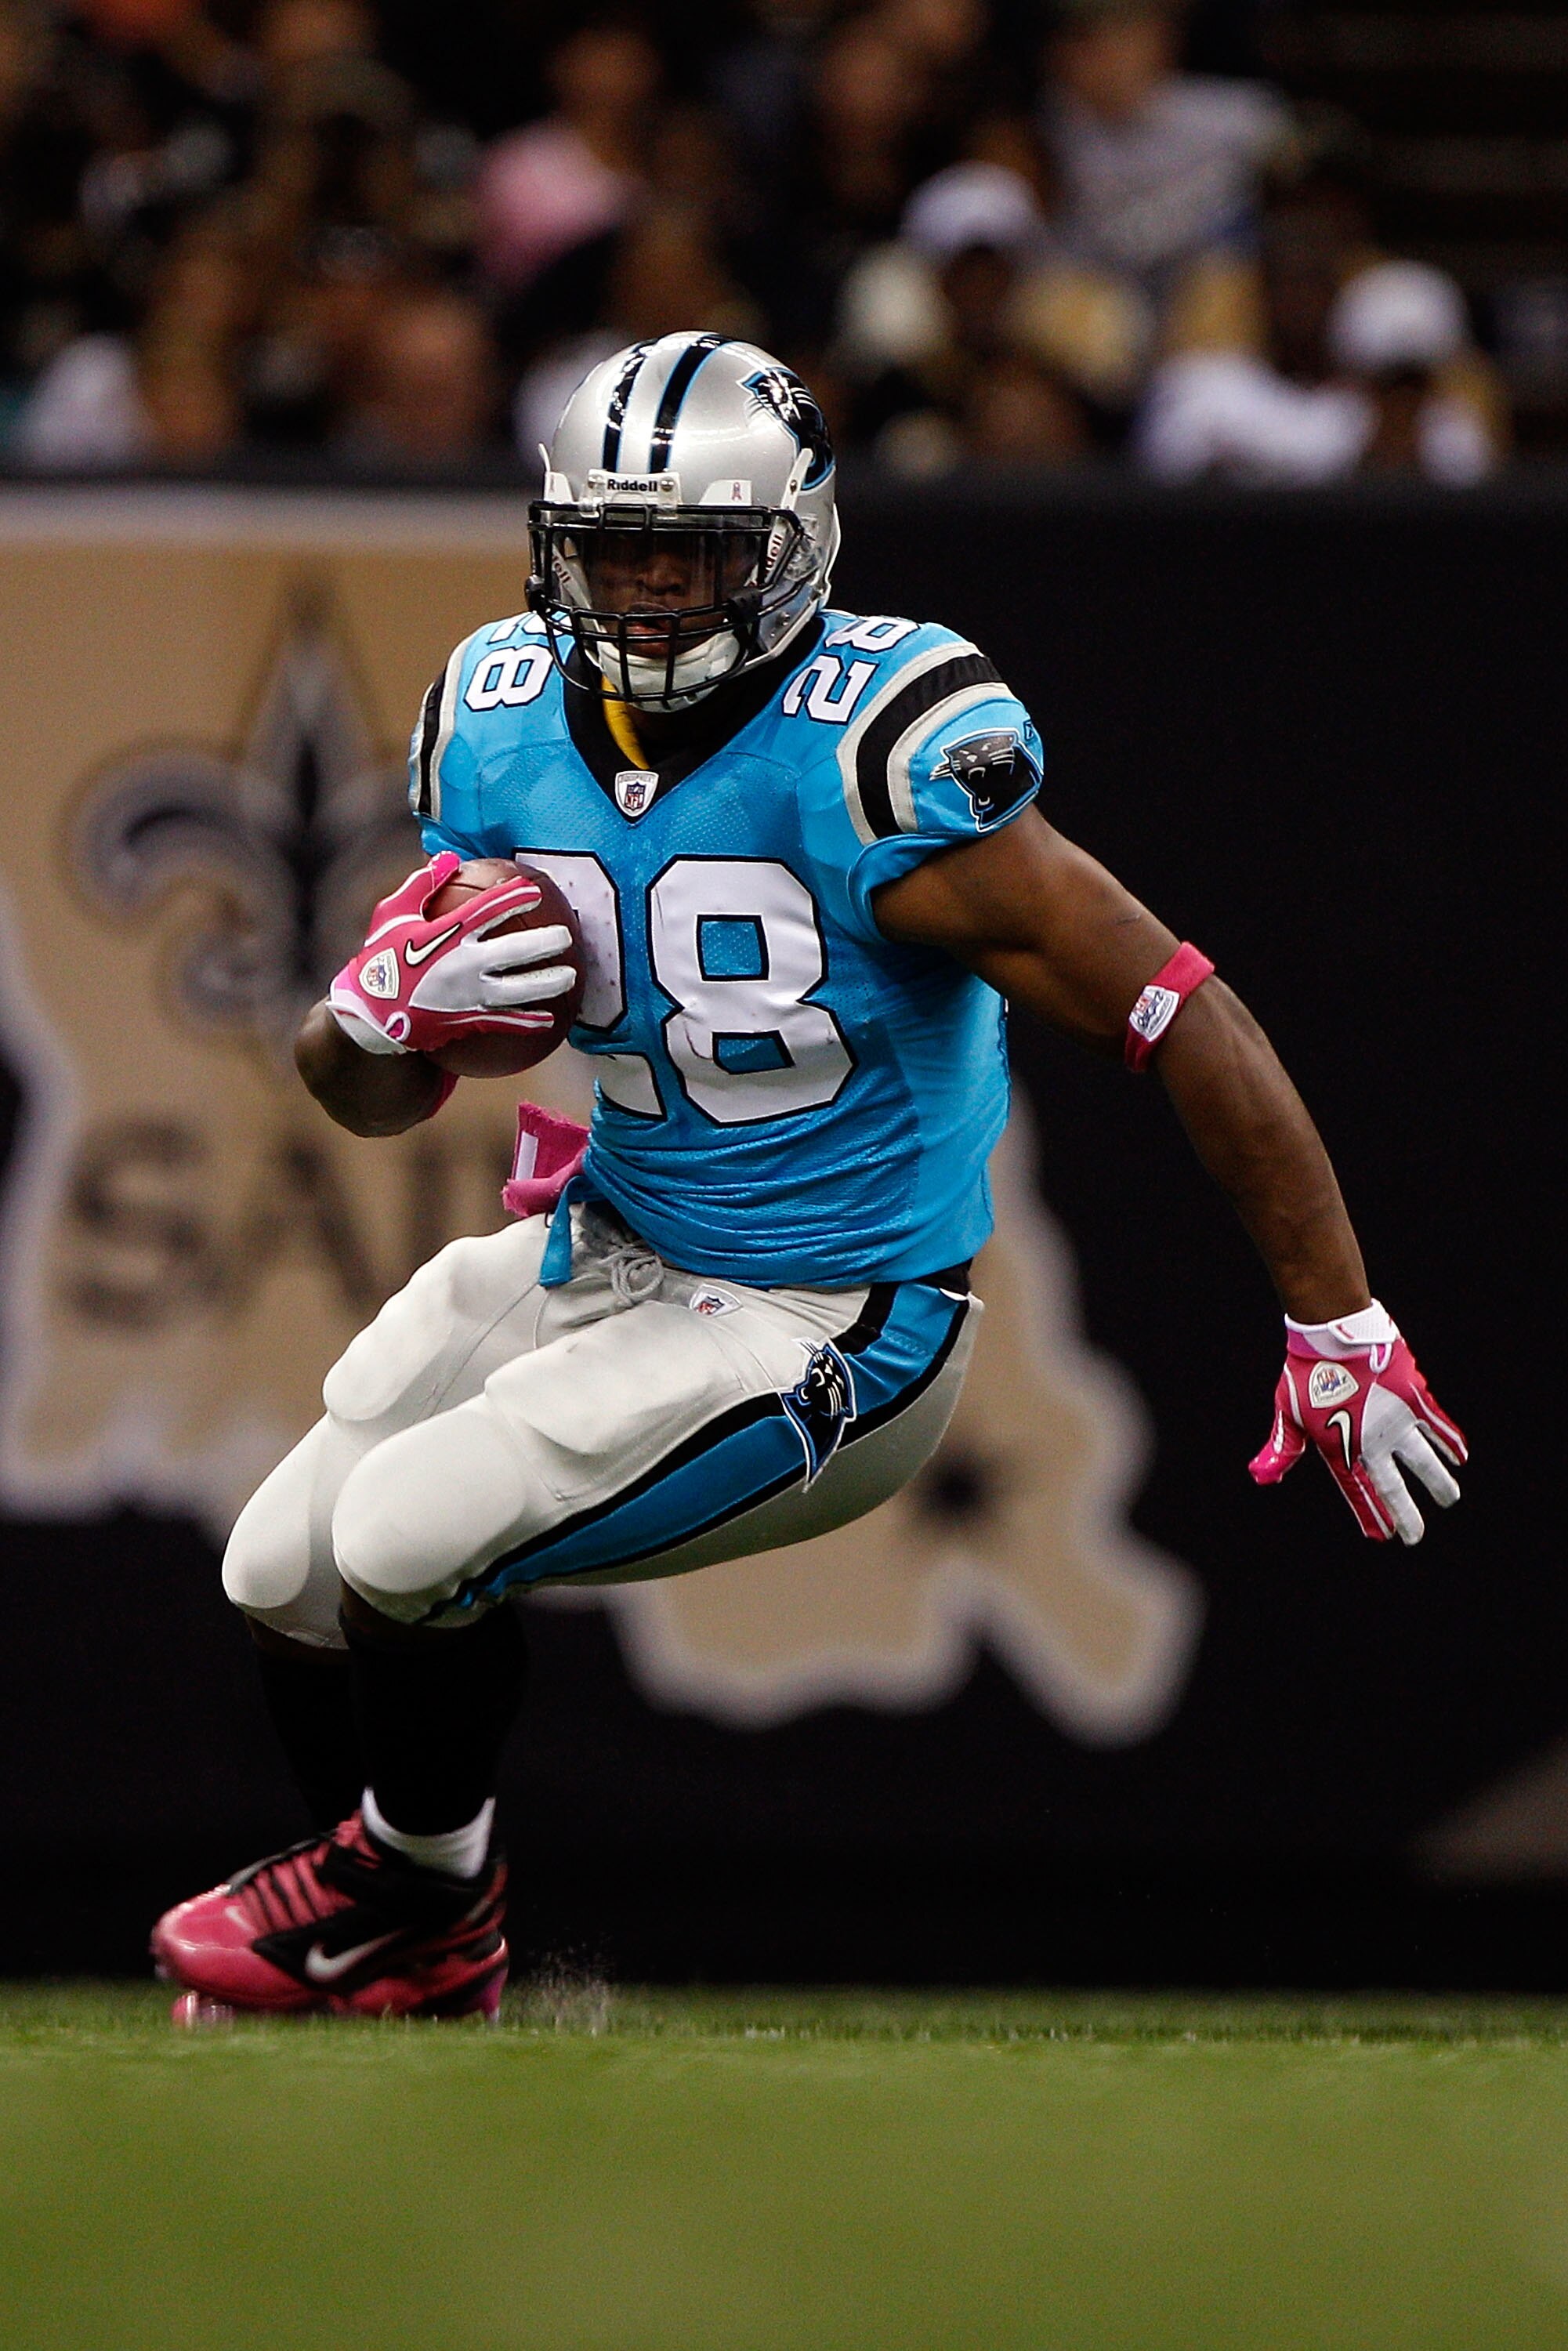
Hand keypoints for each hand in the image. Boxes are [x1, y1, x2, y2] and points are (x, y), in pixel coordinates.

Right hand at [327, 854, 576, 1056]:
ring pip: (517, 990)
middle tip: (567, 937)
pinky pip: (505, 1023)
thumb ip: (421, 885)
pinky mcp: (467, 1021)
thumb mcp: (392, 914)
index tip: (534, 890)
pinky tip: (551, 1021)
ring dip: (547, 984)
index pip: (488, 911)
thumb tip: (448, 858)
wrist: (370, 1015)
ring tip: (571, 978)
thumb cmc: (381, 959)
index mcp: (446, 934)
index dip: (514, 898)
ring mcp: (468, 996)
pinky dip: (529, 1022)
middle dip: (544, 943)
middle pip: (514, 952)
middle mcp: (463, 964)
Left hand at [1249, 1301, 1466, 1545]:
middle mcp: (1371, 1441)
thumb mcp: (1287, 1413)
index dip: (1370, 1514)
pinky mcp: (1414, 1398)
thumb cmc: (1305, 1372)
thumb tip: (1260, 1476)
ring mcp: (1395, 1421)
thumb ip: (1281, 1449)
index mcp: (1340, 1448)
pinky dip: (1451, 1441)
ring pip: (1424, 1461)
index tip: (1383, 1536)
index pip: (1358, 1490)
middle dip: (1406, 1515)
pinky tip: (1462, 1456)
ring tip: (1450, 1498)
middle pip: (1393, 1486)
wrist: (1333, 1334)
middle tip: (1415, 1537)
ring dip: (1439, 1482)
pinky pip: (1438, 1425)